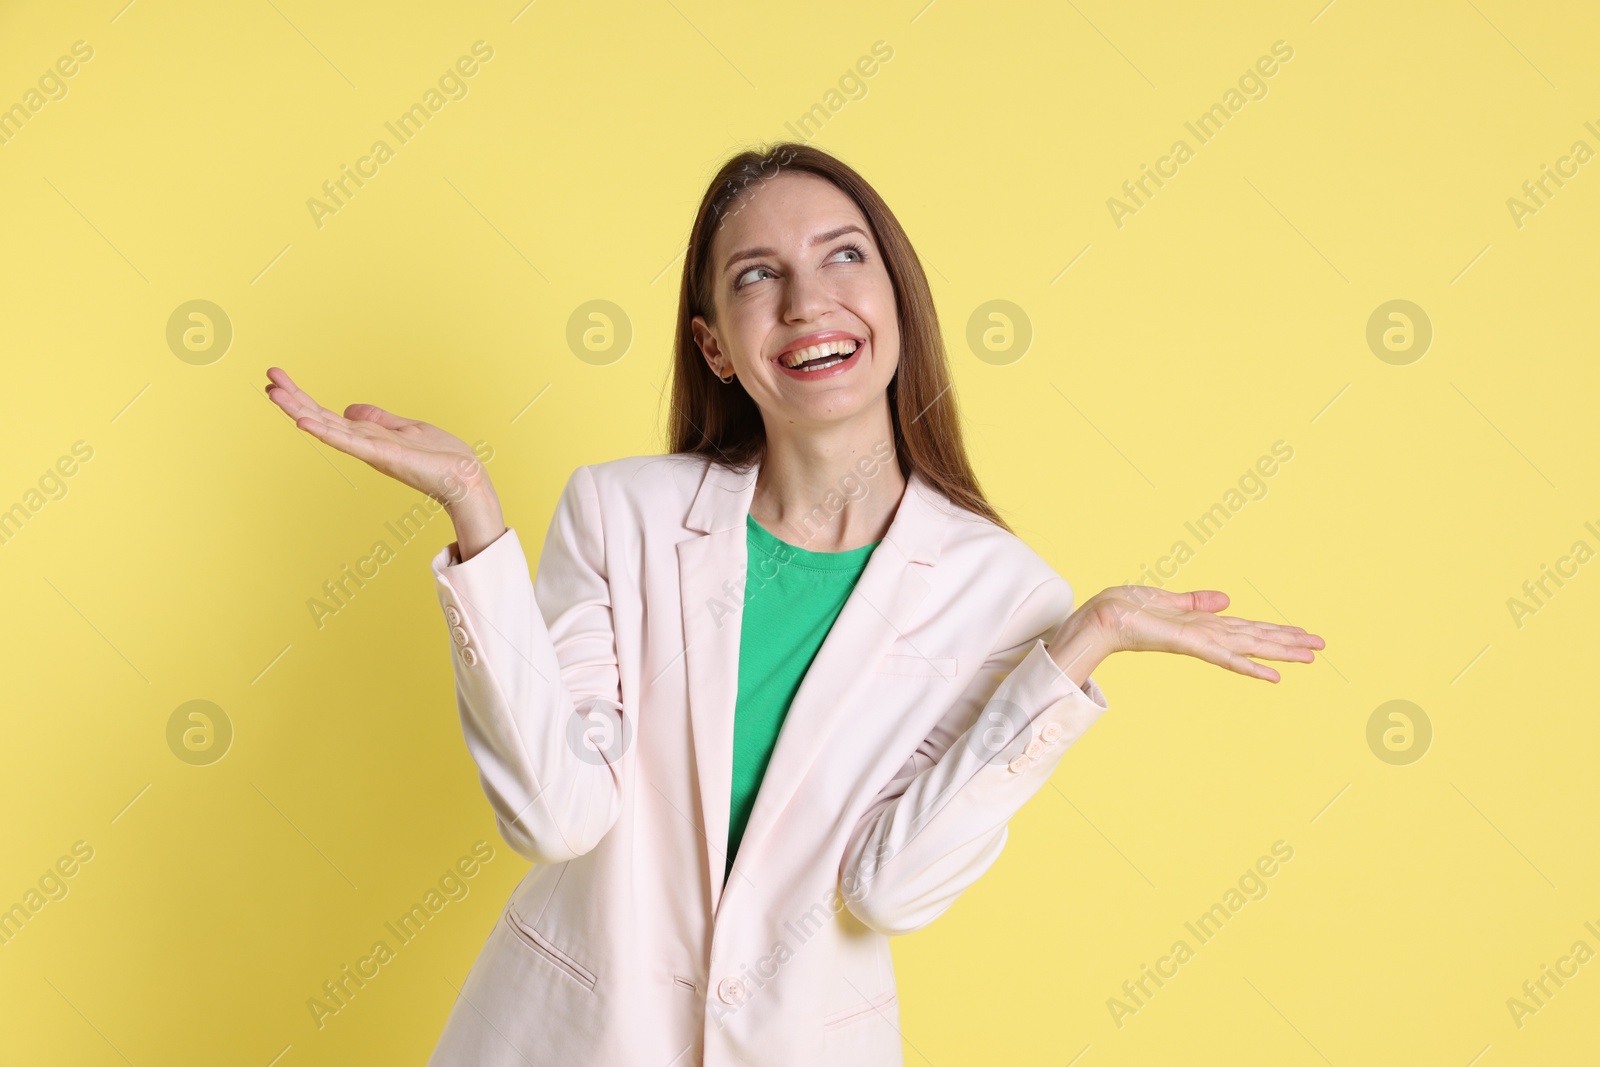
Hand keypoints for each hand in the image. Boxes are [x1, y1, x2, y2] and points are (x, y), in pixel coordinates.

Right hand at [264, 367, 503, 549]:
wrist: (464, 477)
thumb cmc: (440, 456)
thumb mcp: (406, 428)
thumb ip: (378, 419)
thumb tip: (351, 409)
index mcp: (367, 435)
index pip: (327, 414)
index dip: (303, 398)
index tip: (279, 380)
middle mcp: (363, 442)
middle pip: (320, 418)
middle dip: (294, 398)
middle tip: (268, 377)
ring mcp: (369, 450)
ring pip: (327, 427)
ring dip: (300, 411)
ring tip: (275, 394)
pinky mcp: (381, 456)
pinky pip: (348, 442)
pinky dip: (326, 432)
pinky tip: (304, 422)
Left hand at [1050, 586, 1323, 684]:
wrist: (1100, 617)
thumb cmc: (1124, 608)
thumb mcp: (1165, 599)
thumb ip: (1196, 602)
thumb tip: (1228, 599)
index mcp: (1201, 625)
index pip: (1244, 628)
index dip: (1273, 630)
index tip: (1300, 633)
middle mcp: (1205, 635)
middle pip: (1254, 638)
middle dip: (1288, 642)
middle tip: (1321, 646)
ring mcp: (1199, 642)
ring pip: (1249, 647)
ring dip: (1281, 652)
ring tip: (1311, 656)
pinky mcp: (1188, 645)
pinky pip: (1225, 657)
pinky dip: (1250, 666)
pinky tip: (1274, 675)